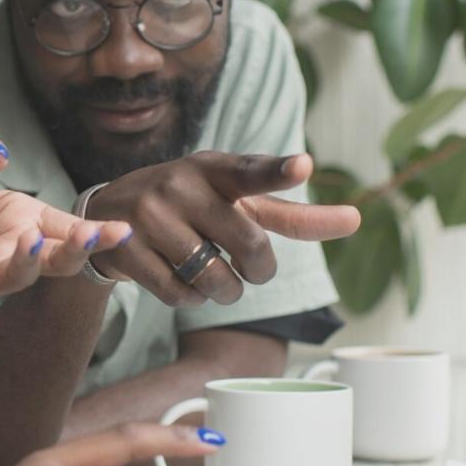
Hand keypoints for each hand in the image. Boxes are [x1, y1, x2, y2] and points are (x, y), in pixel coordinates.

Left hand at [0, 139, 131, 335]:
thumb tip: (0, 150)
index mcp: (24, 222)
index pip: (67, 228)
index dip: (96, 232)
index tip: (123, 230)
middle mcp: (14, 252)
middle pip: (57, 258)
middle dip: (77, 250)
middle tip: (91, 237)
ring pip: (20, 276)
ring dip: (28, 261)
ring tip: (30, 240)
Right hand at [83, 152, 360, 306]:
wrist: (110, 215)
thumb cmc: (192, 208)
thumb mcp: (235, 202)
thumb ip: (290, 214)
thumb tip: (355, 219)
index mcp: (213, 168)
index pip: (253, 171)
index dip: (280, 171)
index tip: (303, 166)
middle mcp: (181, 184)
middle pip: (248, 245)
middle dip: (259, 270)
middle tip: (251, 270)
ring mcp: (149, 214)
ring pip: (214, 278)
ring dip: (224, 291)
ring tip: (213, 277)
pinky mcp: (126, 246)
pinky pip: (180, 294)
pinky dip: (191, 299)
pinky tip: (182, 281)